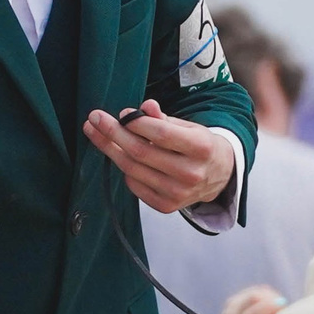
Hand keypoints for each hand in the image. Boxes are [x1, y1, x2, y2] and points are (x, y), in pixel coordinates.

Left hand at [84, 98, 236, 213]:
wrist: (219, 176)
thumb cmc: (199, 146)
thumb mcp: (188, 127)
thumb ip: (163, 118)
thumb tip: (144, 107)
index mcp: (201, 148)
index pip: (161, 134)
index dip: (136, 123)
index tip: (121, 113)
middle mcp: (191, 173)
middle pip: (141, 152)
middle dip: (113, 133)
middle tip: (94, 119)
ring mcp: (178, 193)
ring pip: (133, 169)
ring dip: (110, 150)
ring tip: (96, 134)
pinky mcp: (167, 206)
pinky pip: (134, 185)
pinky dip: (125, 169)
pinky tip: (120, 156)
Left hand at [220, 286, 299, 313]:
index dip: (268, 307)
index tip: (284, 307)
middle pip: (251, 298)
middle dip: (273, 300)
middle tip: (282, 311)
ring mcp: (230, 312)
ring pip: (254, 293)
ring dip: (270, 299)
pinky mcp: (232, 303)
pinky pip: (253, 292)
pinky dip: (264, 297)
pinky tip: (267, 310)